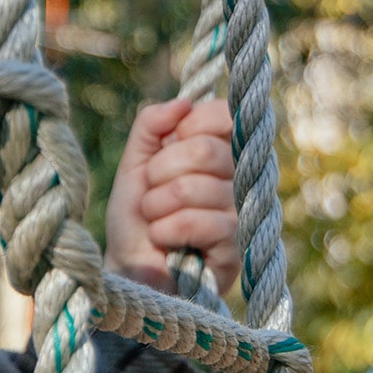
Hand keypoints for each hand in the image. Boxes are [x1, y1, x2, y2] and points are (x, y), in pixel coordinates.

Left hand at [104, 98, 237, 295]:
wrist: (130, 269)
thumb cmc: (137, 218)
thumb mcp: (134, 163)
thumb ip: (152, 125)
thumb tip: (183, 103)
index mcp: (220, 151)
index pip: (223, 114)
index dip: (188, 127)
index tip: (166, 147)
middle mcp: (240, 177)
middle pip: (203, 151)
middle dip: (159, 172)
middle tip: (151, 192)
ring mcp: (242, 212)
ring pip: (195, 187)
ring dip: (157, 205)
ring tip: (154, 220)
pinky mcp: (237, 247)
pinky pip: (200, 221)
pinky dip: (167, 229)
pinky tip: (164, 241)